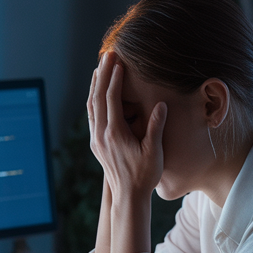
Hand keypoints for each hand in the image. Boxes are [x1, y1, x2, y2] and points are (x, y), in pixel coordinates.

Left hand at [87, 52, 166, 201]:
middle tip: (107, 55)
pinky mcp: (97, 144)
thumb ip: (156, 127)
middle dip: (103, 74)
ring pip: (91, 106)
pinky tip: (98, 93)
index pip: (112, 98)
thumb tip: (161, 104)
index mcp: (115, 133)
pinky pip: (92, 116)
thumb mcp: (154, 151)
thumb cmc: (145, 175)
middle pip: (97, 97)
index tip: (119, 61)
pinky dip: (94, 100)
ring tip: (100, 68)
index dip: (115, 78)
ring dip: (95, 85)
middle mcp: (101, 134)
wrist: (128, 196)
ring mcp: (97, 139)